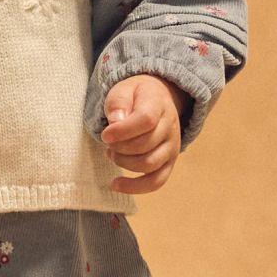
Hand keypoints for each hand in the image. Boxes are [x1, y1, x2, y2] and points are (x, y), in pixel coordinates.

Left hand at [101, 74, 191, 194]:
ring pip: (149, 164)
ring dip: (124, 162)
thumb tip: (116, 121)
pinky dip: (135, 187)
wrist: (157, 99)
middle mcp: (170, 126)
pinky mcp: (169, 163)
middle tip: (107, 141)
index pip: (146, 120)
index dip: (123, 131)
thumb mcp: (123, 89)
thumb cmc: (134, 96)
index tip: (105, 135)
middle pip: (145, 145)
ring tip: (111, 153)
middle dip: (119, 146)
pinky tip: (116, 184)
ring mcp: (172, 147)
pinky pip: (156, 182)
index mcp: (158, 104)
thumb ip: (118, 102)